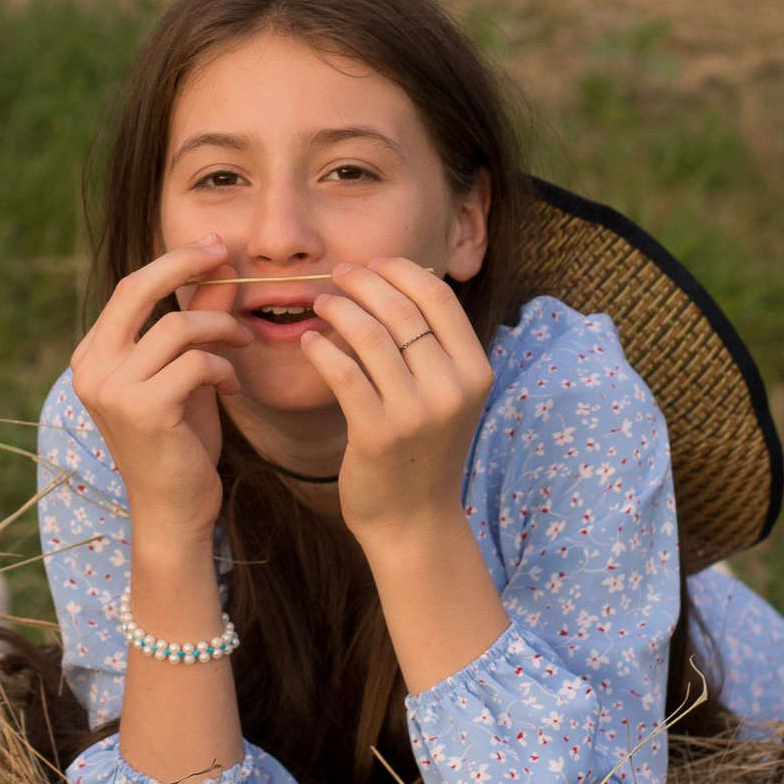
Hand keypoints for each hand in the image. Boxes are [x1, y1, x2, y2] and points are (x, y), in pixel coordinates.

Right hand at [69, 237, 249, 543]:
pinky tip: (232, 390)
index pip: (130, 289)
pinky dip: (224, 369)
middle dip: (186, 264)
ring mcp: (112, 389)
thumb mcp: (188, 373)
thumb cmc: (180, 443)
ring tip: (242, 347)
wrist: (175, 511)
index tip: (214, 247)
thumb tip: (221, 264)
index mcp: (92, 357)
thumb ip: (199, 321)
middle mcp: (92, 369)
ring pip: (178, 327)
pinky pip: (196, 362)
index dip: (174, 262)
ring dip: (223, 331)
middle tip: (227, 255)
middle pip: (138, 289)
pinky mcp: (143, 409)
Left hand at [300, 259, 494, 549]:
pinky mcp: (378, 433)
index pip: (439, 297)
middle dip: (363, 281)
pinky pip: (343, 373)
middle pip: (402, 309)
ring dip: (338, 309)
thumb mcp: (447, 395)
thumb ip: (434, 346)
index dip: (401, 270)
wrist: (414, 521)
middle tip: (338, 275)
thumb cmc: (423, 449)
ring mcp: (416, 412)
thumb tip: (399, 280)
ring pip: (370, 335)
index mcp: (475, 371)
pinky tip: (308, 341)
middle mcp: (452, 388)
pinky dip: (321, 349)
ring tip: (320, 302)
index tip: (373, 263)